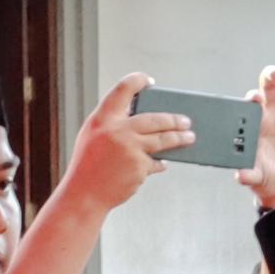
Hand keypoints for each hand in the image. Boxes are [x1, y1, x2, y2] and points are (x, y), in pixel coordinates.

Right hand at [56, 74, 196, 215]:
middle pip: (154, 119)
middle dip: (173, 120)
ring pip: (163, 139)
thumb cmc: (89, 164)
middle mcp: (117, 130)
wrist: (85, 193)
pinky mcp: (140, 166)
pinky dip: (158, 163)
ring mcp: (130, 148)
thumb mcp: (93, 136)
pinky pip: (156, 162)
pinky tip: (162, 163)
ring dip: (179, 138)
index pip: (121, 91)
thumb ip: (113, 125)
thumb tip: (142, 120)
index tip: (148, 80)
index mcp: (102, 119)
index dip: (136, 81)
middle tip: (185, 121)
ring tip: (189, 137)